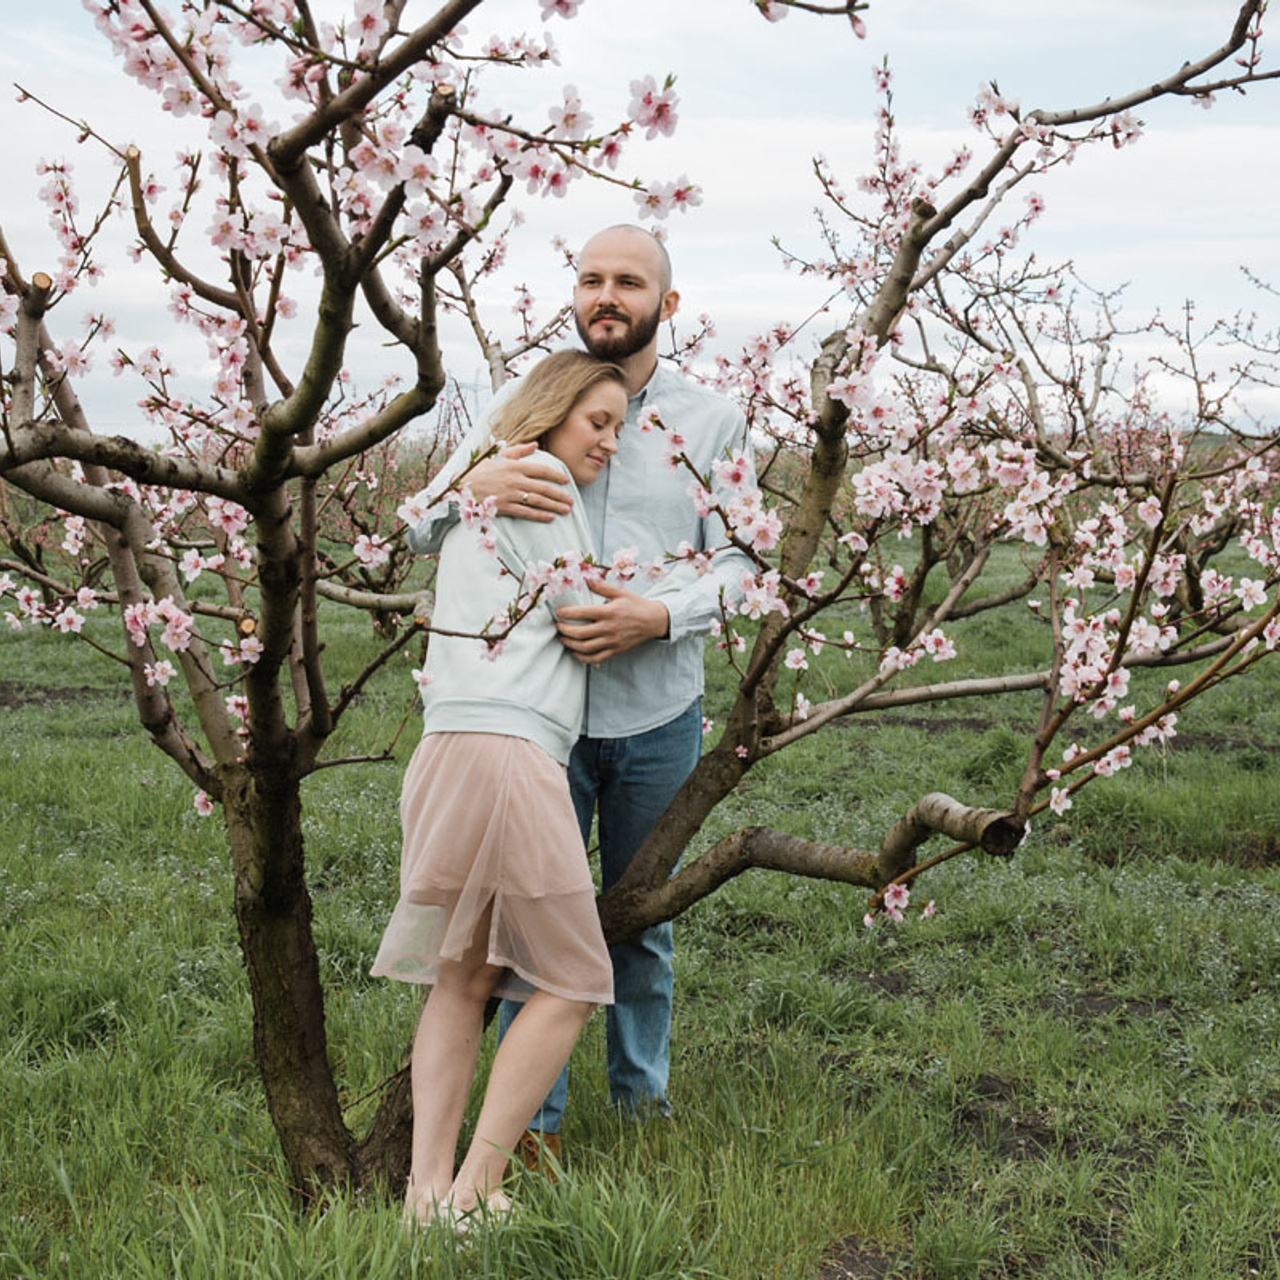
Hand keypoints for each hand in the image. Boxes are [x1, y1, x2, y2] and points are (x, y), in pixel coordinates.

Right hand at [465, 441, 571, 521]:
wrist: (460, 486)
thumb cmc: (479, 470)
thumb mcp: (498, 456)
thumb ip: (518, 450)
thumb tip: (535, 445)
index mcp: (514, 466)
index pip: (541, 470)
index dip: (556, 475)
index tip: (566, 480)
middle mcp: (515, 480)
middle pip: (543, 488)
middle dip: (560, 494)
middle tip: (571, 500)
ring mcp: (510, 495)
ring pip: (537, 501)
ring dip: (554, 506)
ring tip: (566, 510)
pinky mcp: (504, 507)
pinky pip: (526, 512)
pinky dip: (539, 515)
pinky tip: (550, 517)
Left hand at [556, 579, 670, 663]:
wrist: (653, 621)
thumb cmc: (636, 605)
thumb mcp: (620, 592)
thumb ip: (602, 586)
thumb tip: (586, 578)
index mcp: (608, 612)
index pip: (582, 613)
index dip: (566, 613)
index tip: (558, 612)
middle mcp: (609, 628)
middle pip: (580, 633)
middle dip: (565, 630)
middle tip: (558, 626)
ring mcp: (612, 641)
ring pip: (586, 647)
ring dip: (570, 644)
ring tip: (563, 639)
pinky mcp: (616, 650)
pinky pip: (596, 658)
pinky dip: (583, 658)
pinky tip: (576, 653)